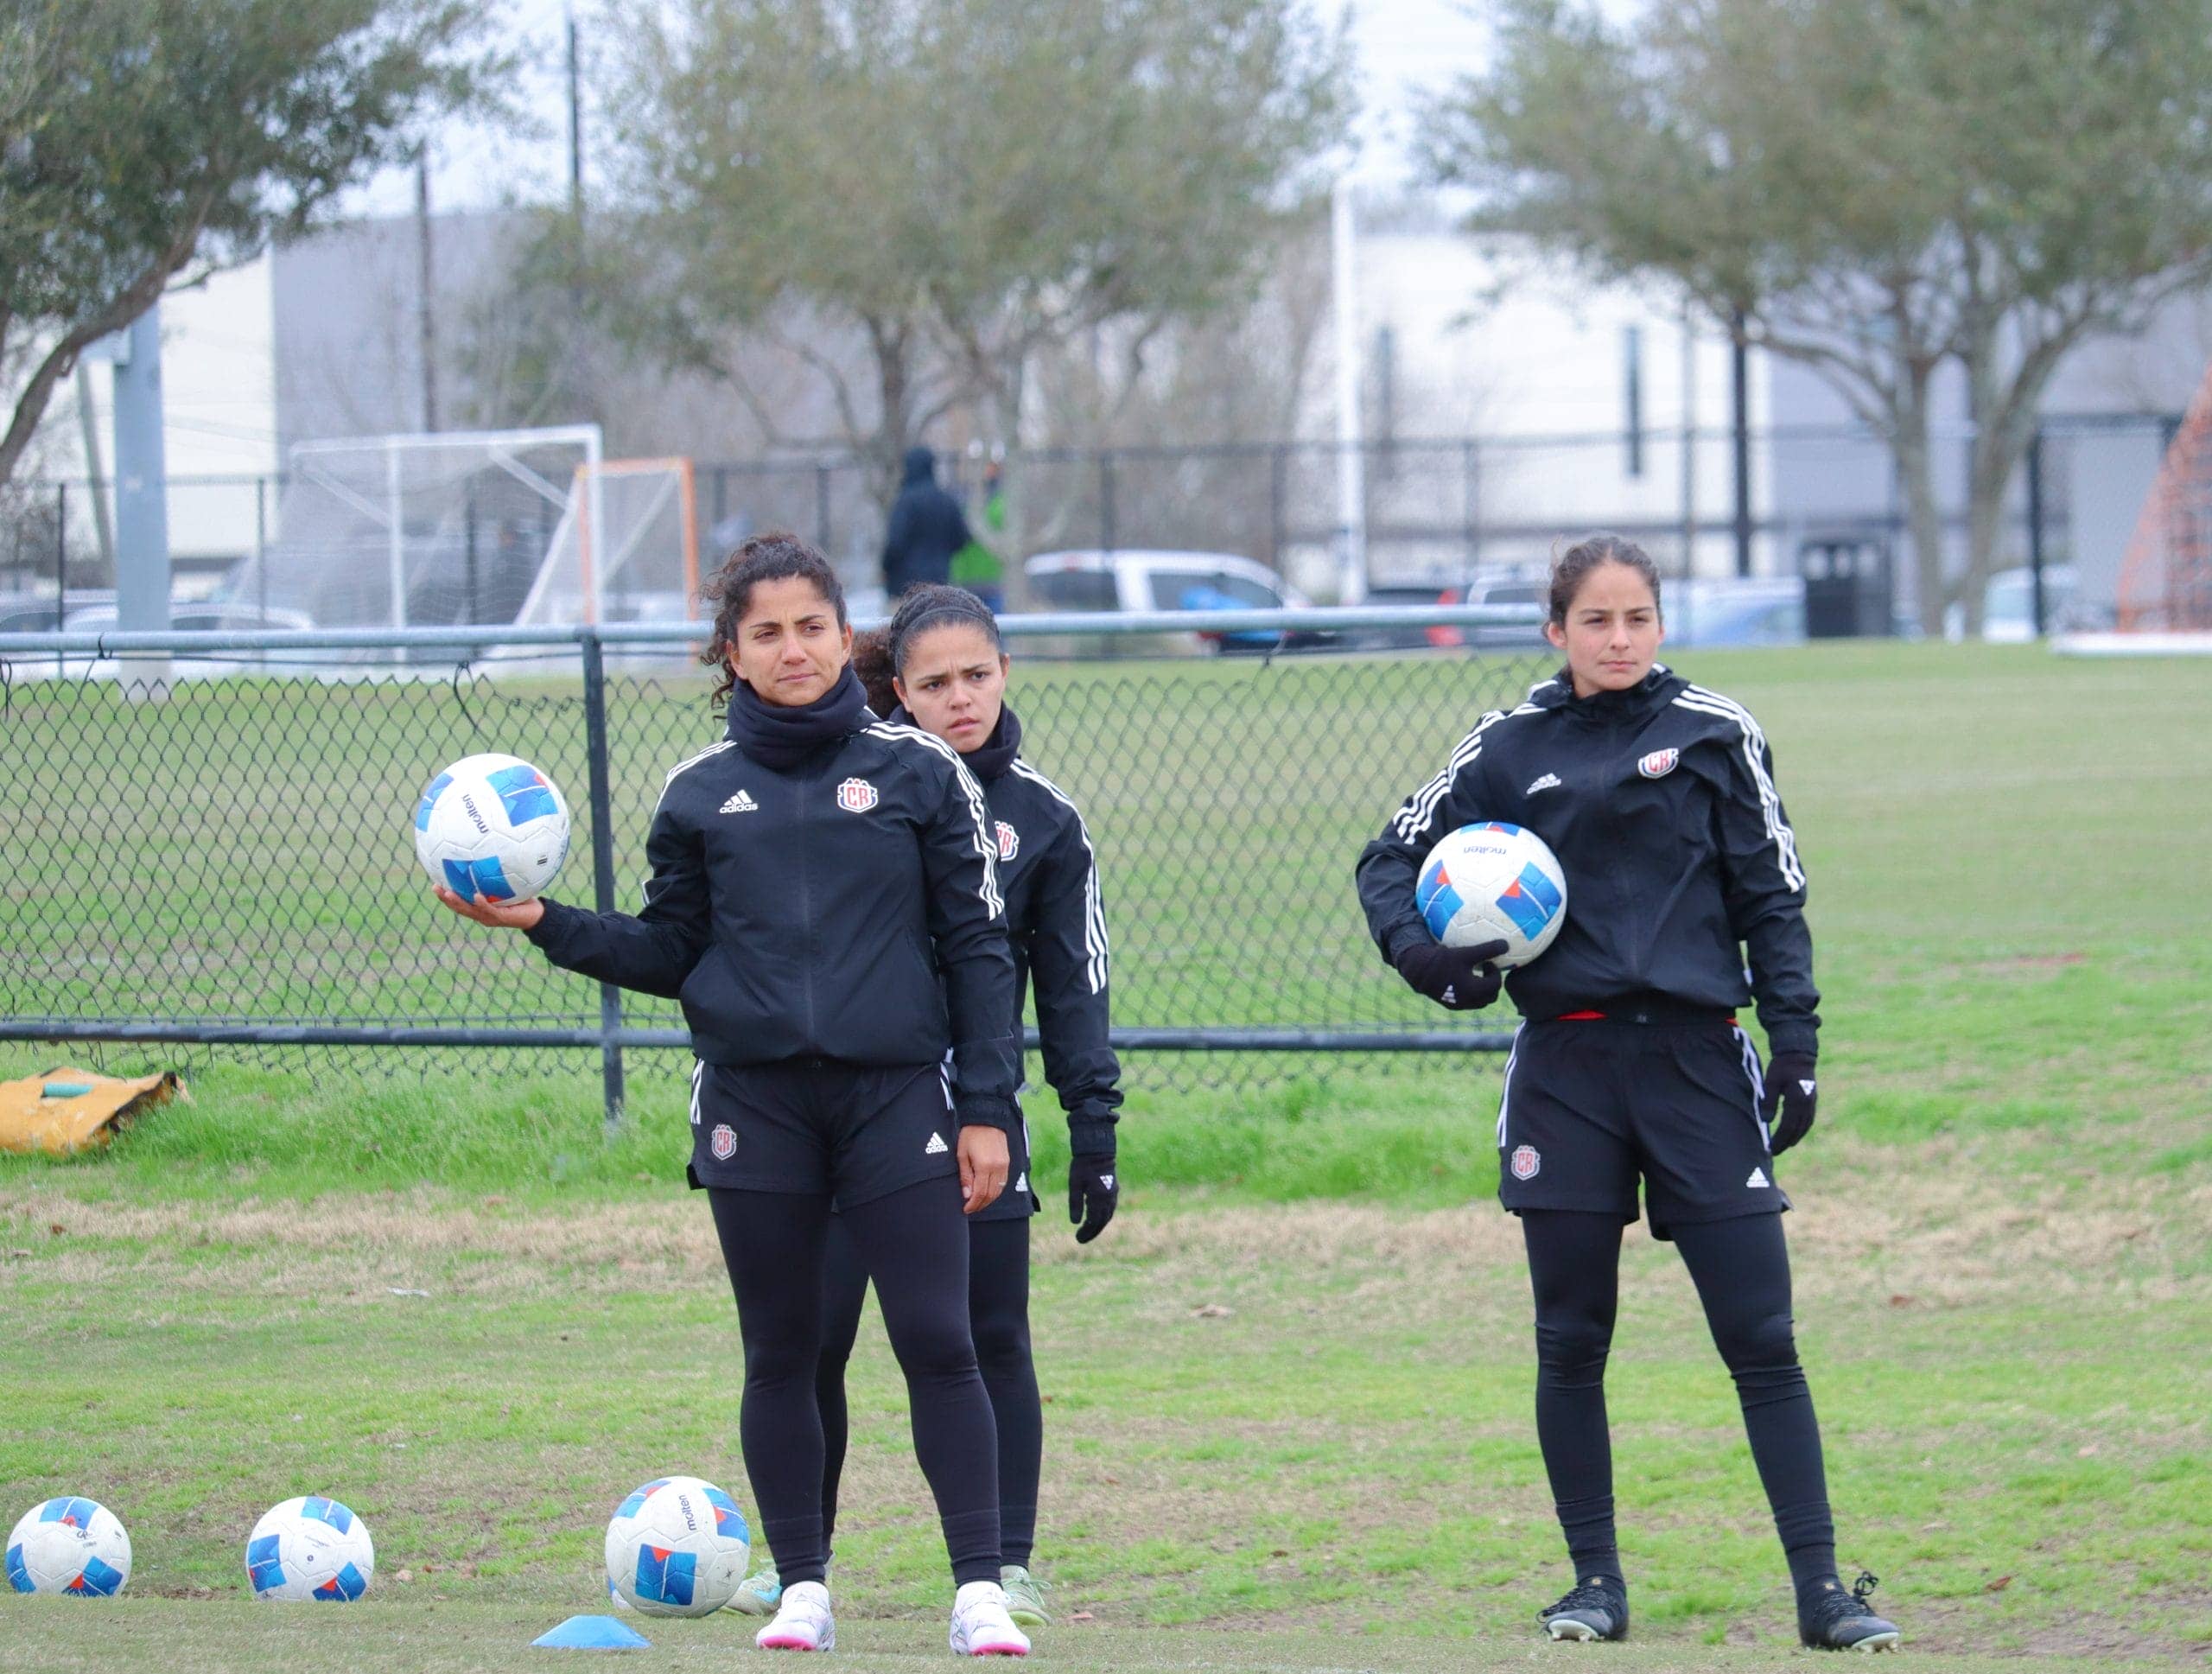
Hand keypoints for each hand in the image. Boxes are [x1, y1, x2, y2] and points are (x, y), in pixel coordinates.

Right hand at [434, 884, 544, 930]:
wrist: (537, 915)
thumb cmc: (522, 898)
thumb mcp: (508, 884)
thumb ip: (497, 873)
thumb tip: (491, 852)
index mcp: (480, 907)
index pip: (459, 901)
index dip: (446, 894)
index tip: (435, 882)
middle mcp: (481, 914)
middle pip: (458, 907)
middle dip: (445, 898)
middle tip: (434, 887)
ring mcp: (489, 917)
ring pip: (469, 911)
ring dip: (457, 902)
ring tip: (447, 892)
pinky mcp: (500, 918)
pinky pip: (489, 910)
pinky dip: (481, 903)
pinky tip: (476, 895)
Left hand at [957, 1124, 1008, 1213]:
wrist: (987, 1117)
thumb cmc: (970, 1134)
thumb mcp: (962, 1154)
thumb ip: (965, 1176)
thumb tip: (967, 1195)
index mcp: (985, 1166)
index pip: (980, 1193)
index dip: (973, 1204)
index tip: (965, 1209)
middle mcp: (997, 1168)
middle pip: (991, 1195)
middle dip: (980, 1205)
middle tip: (970, 1208)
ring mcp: (1004, 1165)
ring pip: (999, 1190)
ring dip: (988, 1199)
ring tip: (978, 1202)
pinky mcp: (1007, 1162)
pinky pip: (1003, 1182)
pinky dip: (995, 1191)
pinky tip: (987, 1192)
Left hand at [1068, 1153, 1117, 1242]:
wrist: (1097, 1150)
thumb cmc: (1083, 1166)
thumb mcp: (1075, 1184)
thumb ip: (1075, 1203)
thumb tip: (1075, 1223)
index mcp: (1099, 1198)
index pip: (1093, 1221)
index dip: (1087, 1232)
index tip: (1078, 1238)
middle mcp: (1109, 1198)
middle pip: (1102, 1221)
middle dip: (1092, 1231)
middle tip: (1081, 1239)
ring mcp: (1113, 1194)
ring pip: (1108, 1215)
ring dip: (1098, 1225)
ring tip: (1088, 1231)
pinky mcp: (1113, 1189)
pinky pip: (1110, 1208)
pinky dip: (1103, 1216)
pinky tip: (1096, 1218)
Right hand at [1394, 938, 1508, 1010]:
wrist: (1416, 969)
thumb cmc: (1442, 960)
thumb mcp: (1466, 953)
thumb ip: (1487, 949)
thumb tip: (1507, 945)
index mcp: (1474, 991)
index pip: (1495, 985)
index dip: (1495, 972)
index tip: (1489, 962)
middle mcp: (1467, 1001)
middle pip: (1490, 997)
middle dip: (1491, 985)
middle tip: (1486, 971)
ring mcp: (1457, 1005)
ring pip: (1479, 1002)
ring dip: (1482, 991)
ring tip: (1476, 976)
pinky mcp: (1448, 1004)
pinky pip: (1466, 1002)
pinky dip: (1470, 993)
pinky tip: (1462, 979)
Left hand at [1762, 1051, 1817, 1153]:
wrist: (1799, 1055)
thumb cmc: (1782, 1067)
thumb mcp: (1771, 1081)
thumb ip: (1769, 1101)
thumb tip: (1765, 1121)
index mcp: (1797, 1100)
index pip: (1788, 1126)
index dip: (1779, 1139)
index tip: (1770, 1149)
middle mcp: (1807, 1104)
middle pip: (1797, 1129)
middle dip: (1785, 1142)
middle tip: (1774, 1152)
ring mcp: (1812, 1103)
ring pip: (1805, 1126)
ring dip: (1794, 1138)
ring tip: (1784, 1147)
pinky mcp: (1812, 1101)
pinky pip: (1808, 1120)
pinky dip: (1801, 1130)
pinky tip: (1794, 1134)